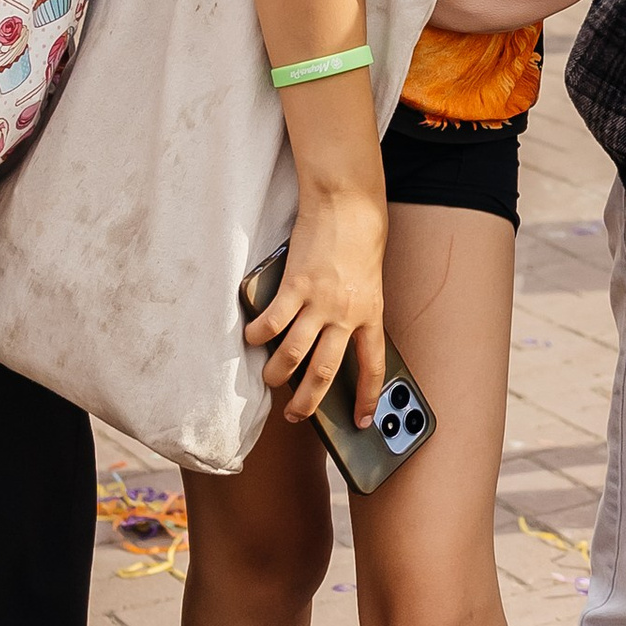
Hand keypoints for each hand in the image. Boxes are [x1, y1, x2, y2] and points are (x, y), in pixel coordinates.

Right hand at [246, 179, 387, 427]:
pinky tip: (252, 337)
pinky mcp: (295, 286)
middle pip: (325, 371)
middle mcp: (346, 314)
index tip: (363, 420)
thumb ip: (356, 310)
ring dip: (278, 373)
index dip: (368, 397)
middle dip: (309, 400)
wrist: (348, 205)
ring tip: (270, 380)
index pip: (373, 366)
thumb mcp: (369, 281)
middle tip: (296, 415)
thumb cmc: (361, 238)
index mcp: (371, 314)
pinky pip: (273, 321)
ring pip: (294, 354)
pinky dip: (259, 334)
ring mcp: (319, 302)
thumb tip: (335, 336)